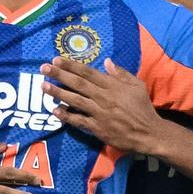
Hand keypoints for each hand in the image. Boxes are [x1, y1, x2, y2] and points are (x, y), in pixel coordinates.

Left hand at [40, 57, 164, 154]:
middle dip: (60, 75)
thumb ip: (121, 73)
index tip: (56, 60)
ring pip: (75, 100)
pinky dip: (66, 115)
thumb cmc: (143, 108)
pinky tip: (54, 110)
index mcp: (113, 86)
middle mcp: (104, 97)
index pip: (88, 73)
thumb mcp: (137, 85)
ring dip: (58, 92)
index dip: (71, 66)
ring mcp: (100, 113)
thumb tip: (106, 61)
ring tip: (43, 86)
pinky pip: (79, 120)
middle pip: (78, 84)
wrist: (149, 133)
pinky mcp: (97, 128)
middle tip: (43, 68)